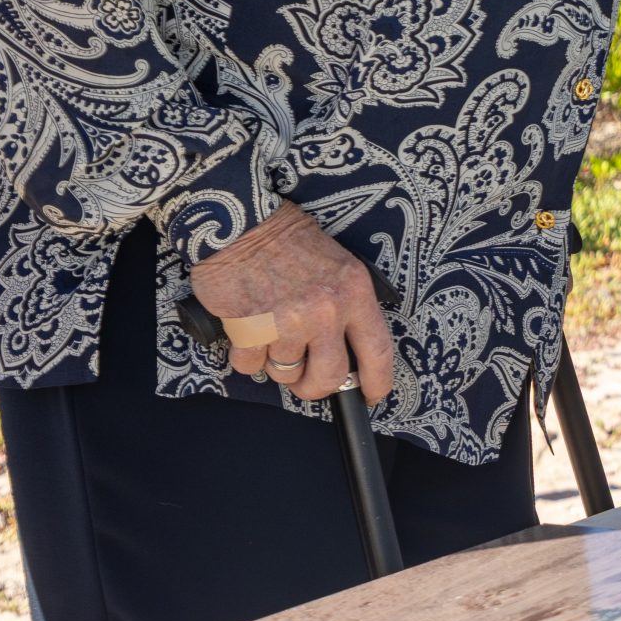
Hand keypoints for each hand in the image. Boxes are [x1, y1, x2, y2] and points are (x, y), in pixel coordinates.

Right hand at [190, 203, 397, 405]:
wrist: (243, 223)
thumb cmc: (291, 242)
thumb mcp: (339, 266)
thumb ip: (347, 308)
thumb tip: (348, 354)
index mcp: (355, 294)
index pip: (377, 352)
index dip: (377, 383)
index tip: (371, 397)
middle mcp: (326, 311)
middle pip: (329, 377)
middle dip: (316, 387)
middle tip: (306, 380)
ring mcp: (288, 322)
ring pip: (285, 374)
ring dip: (277, 363)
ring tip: (272, 333)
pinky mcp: (251, 330)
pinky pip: (251, 367)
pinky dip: (247, 355)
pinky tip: (249, 330)